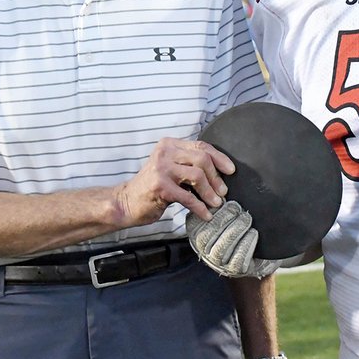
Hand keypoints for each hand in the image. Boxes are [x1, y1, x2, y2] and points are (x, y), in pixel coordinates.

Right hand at [116, 138, 233, 227]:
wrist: (126, 202)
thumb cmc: (152, 188)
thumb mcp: (171, 169)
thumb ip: (189, 164)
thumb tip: (220, 172)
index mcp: (169, 144)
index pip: (201, 146)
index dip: (219, 158)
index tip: (231, 170)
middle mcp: (164, 152)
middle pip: (202, 159)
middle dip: (216, 178)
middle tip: (222, 192)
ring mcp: (161, 168)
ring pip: (197, 176)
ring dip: (210, 192)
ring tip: (215, 203)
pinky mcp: (160, 186)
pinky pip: (187, 196)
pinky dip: (199, 207)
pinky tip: (205, 215)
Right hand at [187, 200, 286, 278]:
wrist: (257, 252)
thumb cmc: (239, 223)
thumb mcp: (226, 208)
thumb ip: (217, 196)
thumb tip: (218, 173)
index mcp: (197, 229)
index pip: (198, 219)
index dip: (209, 207)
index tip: (223, 198)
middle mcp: (203, 247)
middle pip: (209, 232)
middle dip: (225, 217)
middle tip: (237, 208)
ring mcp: (217, 260)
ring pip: (223, 246)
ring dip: (236, 229)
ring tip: (246, 218)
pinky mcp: (233, 269)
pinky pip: (238, 257)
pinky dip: (247, 243)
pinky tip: (253, 233)